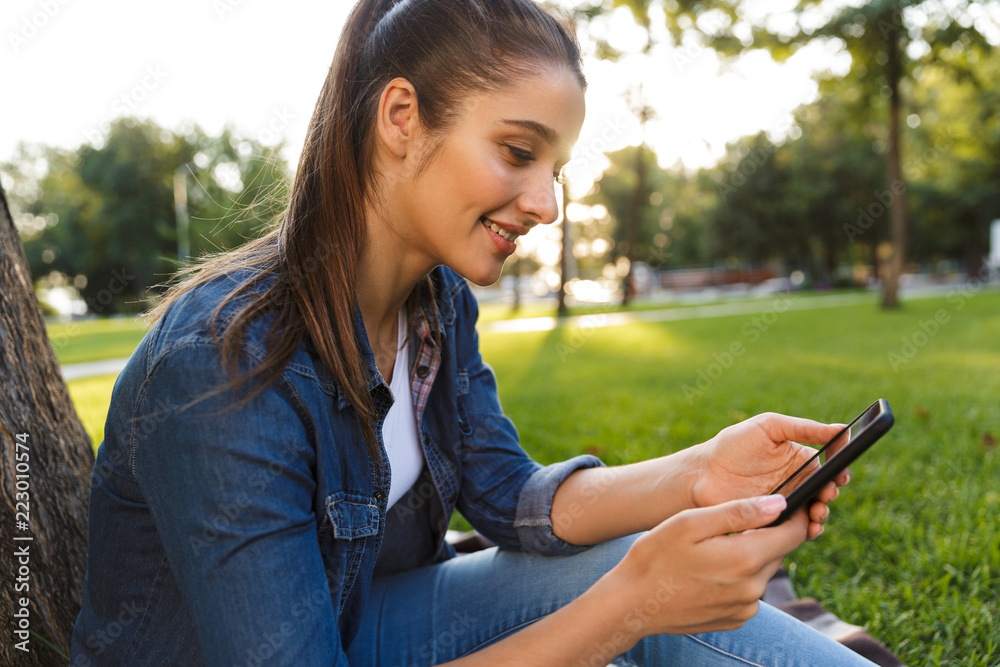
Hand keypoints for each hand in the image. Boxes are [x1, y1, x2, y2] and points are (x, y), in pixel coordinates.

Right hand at [609, 494, 806, 637]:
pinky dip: (736, 576)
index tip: (789, 502)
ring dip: (748, 555)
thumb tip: (779, 504)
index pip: (794, 534)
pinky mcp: (734, 619)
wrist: (632, 603)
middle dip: (764, 533)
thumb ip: (738, 512)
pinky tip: (707, 571)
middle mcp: (753, 588)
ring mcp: (745, 608)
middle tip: (730, 524)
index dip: (796, 514)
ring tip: (712, 548)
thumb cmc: (655, 556)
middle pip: (777, 551)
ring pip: (762, 570)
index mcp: (745, 559)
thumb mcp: (691, 523)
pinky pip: (748, 590)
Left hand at [689, 412, 849, 539]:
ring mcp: (786, 503)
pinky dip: (806, 531)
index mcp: (798, 458)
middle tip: (828, 493)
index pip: (828, 465)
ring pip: (814, 511)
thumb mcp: (768, 427)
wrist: (702, 474)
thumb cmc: (732, 445)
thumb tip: (841, 428)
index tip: (842, 474)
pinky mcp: (774, 521)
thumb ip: (803, 428)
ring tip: (817, 512)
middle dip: (831, 493)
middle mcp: (796, 481)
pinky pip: (796, 529)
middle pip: (825, 490)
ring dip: (821, 513)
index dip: (839, 469)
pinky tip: (809, 529)